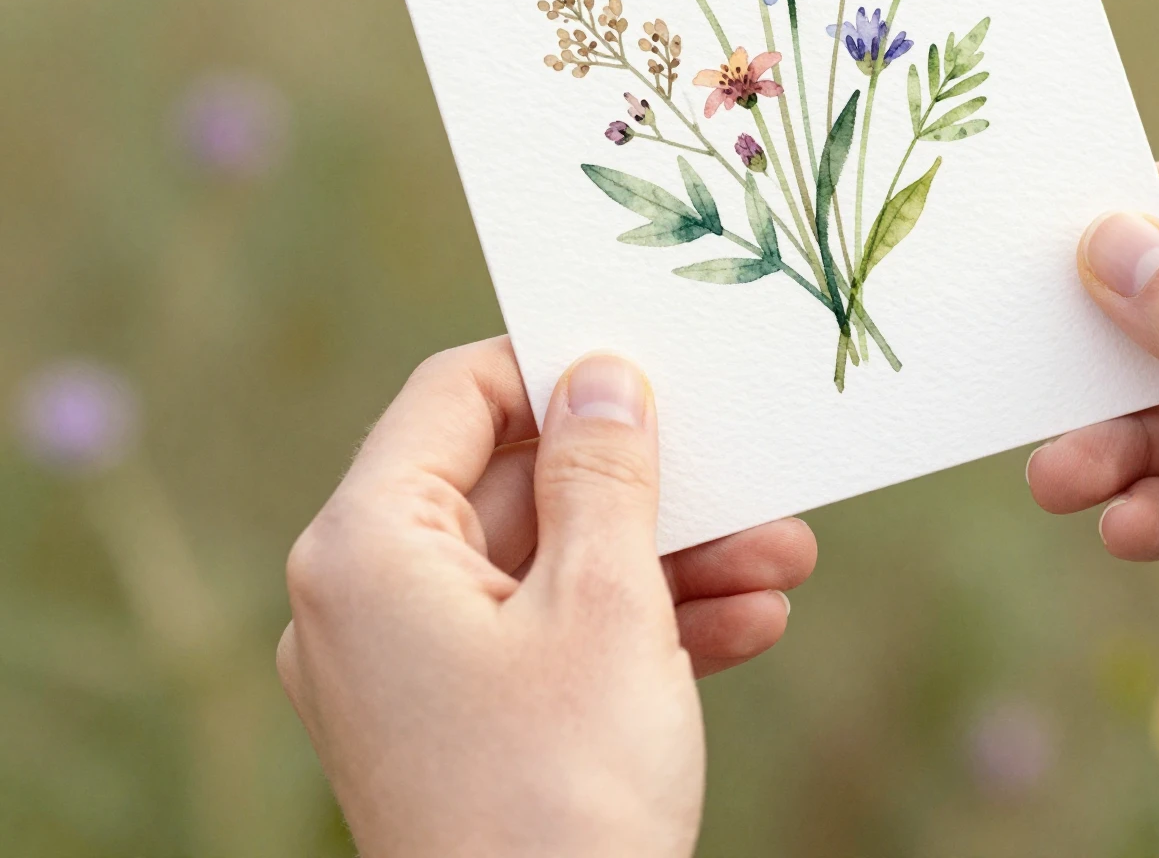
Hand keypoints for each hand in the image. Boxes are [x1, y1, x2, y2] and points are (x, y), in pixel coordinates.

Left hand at [277, 338, 815, 857]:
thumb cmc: (560, 800)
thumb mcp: (604, 604)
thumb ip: (605, 469)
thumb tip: (602, 375)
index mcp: (368, 548)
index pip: (456, 394)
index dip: (555, 368)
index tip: (649, 365)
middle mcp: (368, 600)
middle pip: (518, 487)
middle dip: (650, 488)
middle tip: (749, 475)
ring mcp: (411, 670)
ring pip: (549, 568)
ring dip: (668, 561)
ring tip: (784, 559)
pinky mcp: (457, 727)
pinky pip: (547, 640)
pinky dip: (637, 628)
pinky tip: (748, 626)